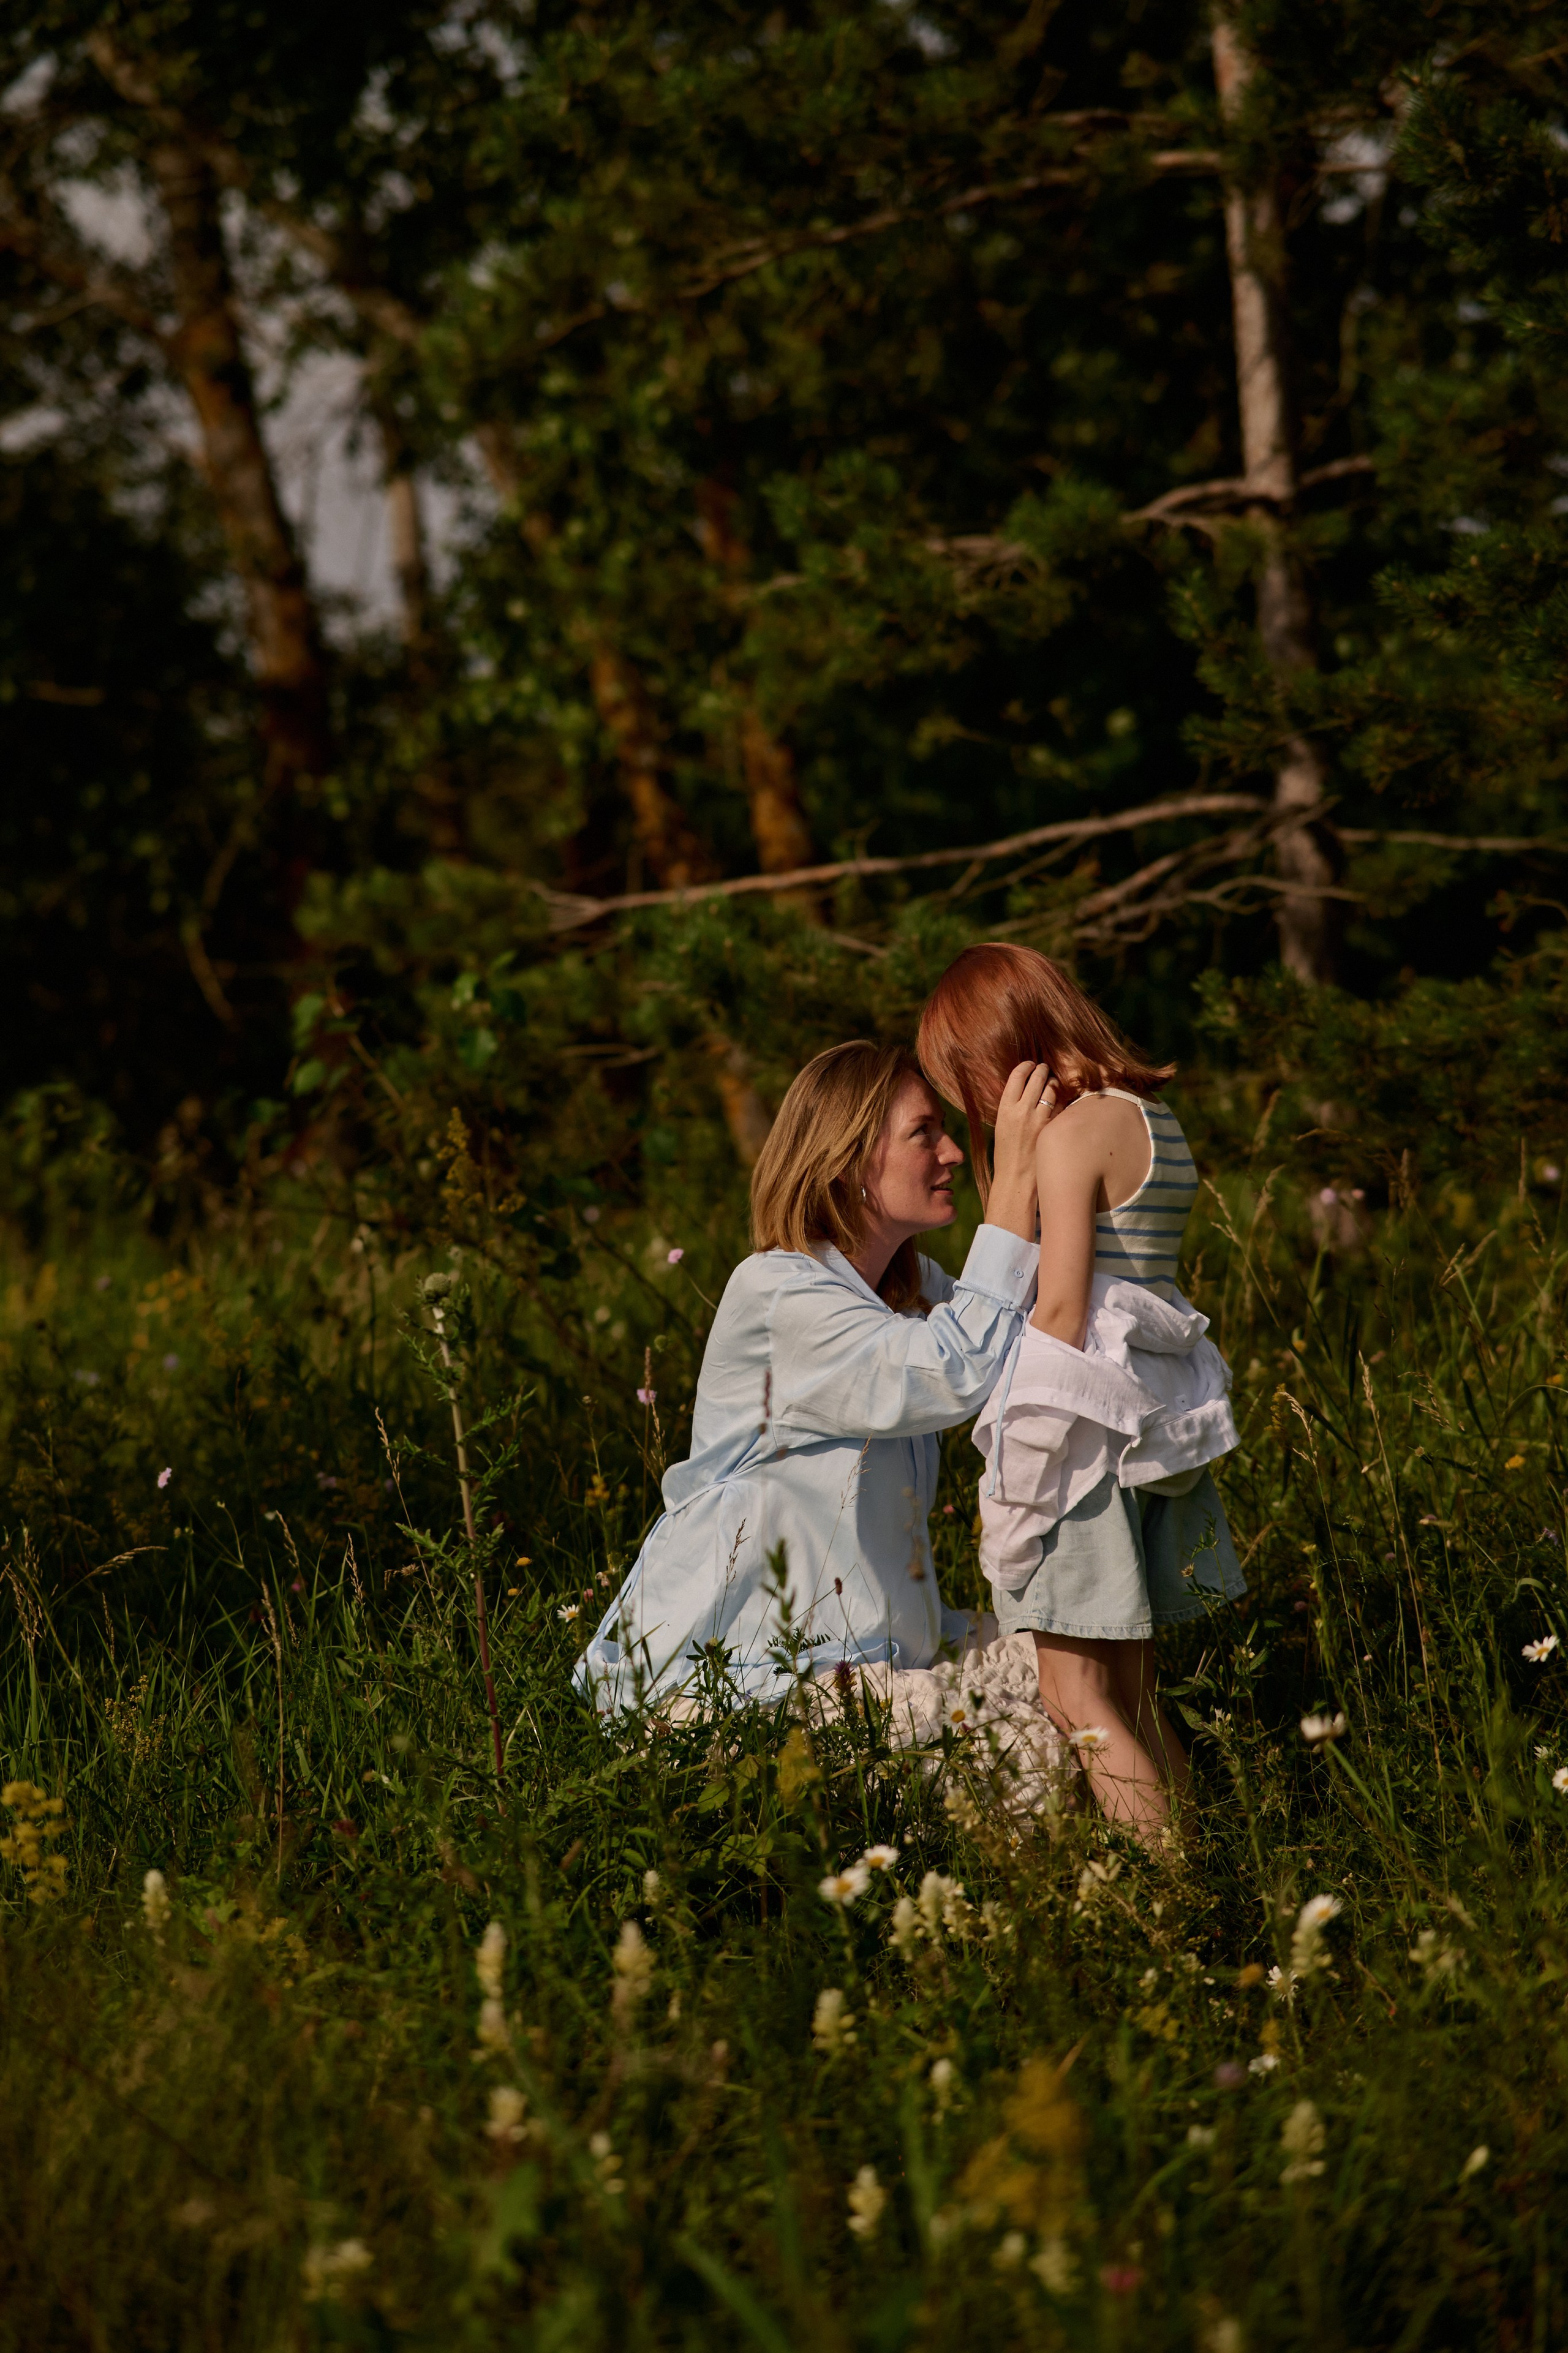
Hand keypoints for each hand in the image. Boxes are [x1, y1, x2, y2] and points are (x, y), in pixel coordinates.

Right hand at [986, 1061, 1058, 1240]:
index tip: (1030, 1064)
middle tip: (1045, 1070)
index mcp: (1005, 1109)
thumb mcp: (1002, 1126)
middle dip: (1042, 1070)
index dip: (1026, 1066)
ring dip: (1054, 1083)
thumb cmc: (1007, 1153)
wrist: (1016, 1179)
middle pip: (1037, 1077)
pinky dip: (1062, 1100)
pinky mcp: (1053, 1128)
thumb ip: (1012, 1107)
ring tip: (1053, 1083)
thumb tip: (1024, 1089)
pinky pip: (1061, 1105)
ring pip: (1052, 1088)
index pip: (1017, 1075)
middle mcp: (1021, 1111)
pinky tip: (1060, 1102)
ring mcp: (1039, 1119)